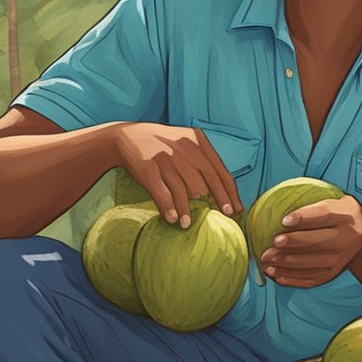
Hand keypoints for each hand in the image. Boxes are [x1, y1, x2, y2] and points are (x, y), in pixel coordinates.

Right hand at [111, 122, 241, 227]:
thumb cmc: (162, 145)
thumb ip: (202, 160)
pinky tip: (173, 218)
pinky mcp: (148, 166)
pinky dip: (168, 207)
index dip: (228, 191)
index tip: (234, 209)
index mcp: (197, 141)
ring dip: (188, 209)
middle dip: (216, 199)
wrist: (127, 136)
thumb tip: (224, 191)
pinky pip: (161, 191)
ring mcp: (165, 157)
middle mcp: (183, 147)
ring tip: (189, 225)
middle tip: (222, 217)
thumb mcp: (185, 143)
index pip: (218, 169)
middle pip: (206, 178)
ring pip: (183, 188)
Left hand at [259, 195, 361, 287]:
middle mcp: (345, 239)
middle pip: (317, 242)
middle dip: (292, 244)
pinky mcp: (331, 273)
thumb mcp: (332, 201)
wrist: (360, 236)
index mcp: (344, 216)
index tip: (284, 220)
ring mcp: (339, 259)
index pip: (324, 216)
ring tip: (266, 261)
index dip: (303, 218)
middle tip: (271, 244)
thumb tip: (276, 204)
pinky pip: (310, 278)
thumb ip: (310, 202)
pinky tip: (276, 275)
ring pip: (311, 263)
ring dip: (286, 264)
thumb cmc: (336, 213)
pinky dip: (292, 278)